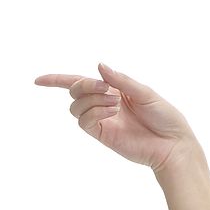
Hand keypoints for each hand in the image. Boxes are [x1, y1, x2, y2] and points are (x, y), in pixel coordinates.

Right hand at [34, 63, 202, 173]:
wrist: (172, 143)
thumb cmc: (164, 116)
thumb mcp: (145, 92)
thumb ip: (121, 80)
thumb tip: (98, 65)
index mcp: (115, 90)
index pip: (80, 83)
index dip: (57, 80)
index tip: (37, 81)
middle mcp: (105, 103)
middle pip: (75, 90)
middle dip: (85, 85)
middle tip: (107, 89)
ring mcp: (102, 120)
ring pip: (76, 106)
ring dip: (92, 99)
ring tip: (115, 103)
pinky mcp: (102, 134)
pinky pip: (84, 121)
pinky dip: (93, 111)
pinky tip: (111, 111)